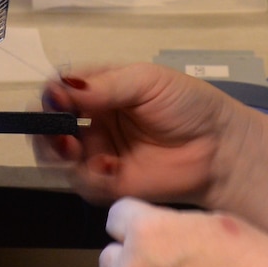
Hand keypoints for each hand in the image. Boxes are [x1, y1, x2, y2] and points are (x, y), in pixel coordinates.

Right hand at [36, 63, 260, 206]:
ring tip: (73, 147)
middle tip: (59, 130)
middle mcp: (93, 122)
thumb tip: (61, 88)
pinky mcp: (108, 185)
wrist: (221, 149)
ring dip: (58, 153)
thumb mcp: (147, 81)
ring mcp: (98, 154)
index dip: (52, 95)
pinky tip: (109, 167)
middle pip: (50, 125)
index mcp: (99, 90)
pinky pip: (83, 182)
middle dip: (46, 128)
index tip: (57, 99)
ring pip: (58, 156)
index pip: (60, 90)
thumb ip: (105, 86)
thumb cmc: (188, 105)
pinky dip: (88, 175)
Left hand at [96, 197, 267, 266]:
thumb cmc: (252, 263)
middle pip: (107, 259)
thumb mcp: (215, 220)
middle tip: (156, 256)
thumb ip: (176, 225)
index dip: (132, 219)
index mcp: (147, 233)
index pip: (115, 217)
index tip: (143, 223)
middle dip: (126, 255)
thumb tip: (166, 231)